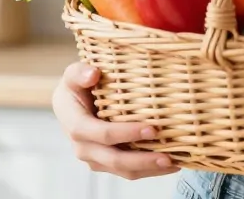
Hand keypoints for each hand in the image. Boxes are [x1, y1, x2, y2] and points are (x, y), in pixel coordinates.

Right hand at [52, 61, 179, 179]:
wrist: (69, 105)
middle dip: (143, 160)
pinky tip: (169, 164)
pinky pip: (128, 171)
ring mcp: (95, 159)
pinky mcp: (106, 164)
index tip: (152, 129)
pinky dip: (149, 170)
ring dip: (149, 169)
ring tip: (174, 164)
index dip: (127, 134)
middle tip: (168, 157)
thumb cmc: (76, 86)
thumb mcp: (73, 75)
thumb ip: (79, 73)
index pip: (103, 134)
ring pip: (124, 171)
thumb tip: (93, 73)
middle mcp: (83, 148)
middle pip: (115, 160)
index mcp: (76, 126)